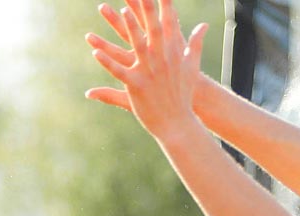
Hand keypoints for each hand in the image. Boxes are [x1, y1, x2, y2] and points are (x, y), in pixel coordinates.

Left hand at [84, 0, 207, 141]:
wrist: (180, 120)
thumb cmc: (186, 92)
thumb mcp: (192, 64)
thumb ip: (196, 43)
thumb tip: (204, 25)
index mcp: (173, 50)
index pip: (168, 21)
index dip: (164, 4)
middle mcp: (161, 57)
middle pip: (151, 27)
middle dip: (145, 7)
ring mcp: (148, 70)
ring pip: (136, 44)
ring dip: (127, 27)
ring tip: (118, 11)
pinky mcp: (136, 85)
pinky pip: (118, 70)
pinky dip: (107, 62)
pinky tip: (95, 52)